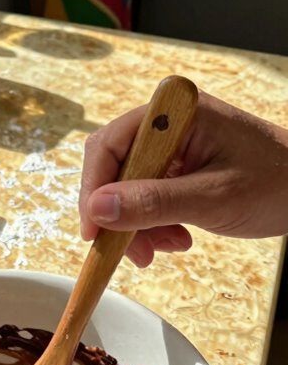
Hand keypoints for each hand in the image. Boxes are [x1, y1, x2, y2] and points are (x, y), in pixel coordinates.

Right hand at [79, 91, 287, 266]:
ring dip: (137, 225)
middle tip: (130, 251)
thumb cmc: (277, 184)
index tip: (93, 231)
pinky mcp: (180, 168)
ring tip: (165, 248)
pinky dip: (154, 224)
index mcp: (177, 113)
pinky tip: (176, 239)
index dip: (95, 190)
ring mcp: (175, 146)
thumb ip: (153, 203)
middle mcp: (170, 123)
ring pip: (127, 188)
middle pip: (115, 168)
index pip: (111, 144)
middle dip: (119, 214)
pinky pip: (147, 197)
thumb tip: (98, 210)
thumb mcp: (212, 198)